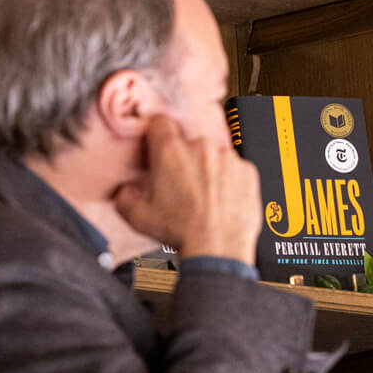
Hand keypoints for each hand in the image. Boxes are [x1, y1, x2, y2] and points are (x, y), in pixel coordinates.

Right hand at [114, 114, 260, 262]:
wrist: (218, 249)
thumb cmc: (183, 233)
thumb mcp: (137, 216)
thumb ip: (124, 194)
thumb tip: (126, 190)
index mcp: (170, 151)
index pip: (160, 122)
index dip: (156, 134)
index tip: (157, 145)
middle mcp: (201, 148)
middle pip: (188, 142)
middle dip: (183, 159)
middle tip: (180, 183)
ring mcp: (228, 158)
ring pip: (213, 155)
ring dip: (208, 169)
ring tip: (203, 196)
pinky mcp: (248, 171)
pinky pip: (235, 168)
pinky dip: (230, 180)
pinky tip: (221, 199)